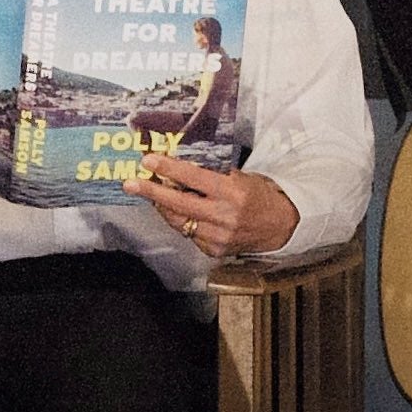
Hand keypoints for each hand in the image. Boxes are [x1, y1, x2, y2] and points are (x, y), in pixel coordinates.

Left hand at [135, 157, 296, 261]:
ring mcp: (216, 237)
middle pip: (178, 203)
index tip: (149, 161)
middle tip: (130, 183)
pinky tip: (178, 211)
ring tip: (151, 194)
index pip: (194, 179)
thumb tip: (181, 169)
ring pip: (178, 221)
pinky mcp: (213, 250)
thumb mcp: (242, 178)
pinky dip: (181, 220)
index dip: (169, 169)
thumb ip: (214, 176)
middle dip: (151, 192)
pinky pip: (188, 233)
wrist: (280, 227)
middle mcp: (223, 217)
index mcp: (232, 194)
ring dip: (162, 207)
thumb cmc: (260, 196)